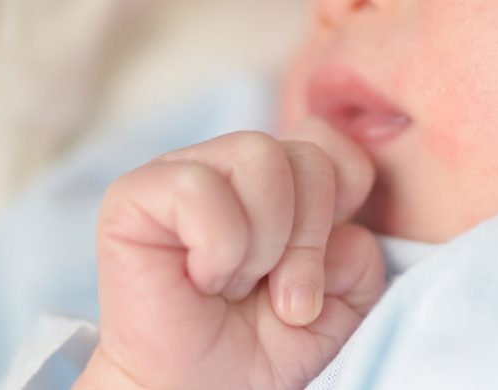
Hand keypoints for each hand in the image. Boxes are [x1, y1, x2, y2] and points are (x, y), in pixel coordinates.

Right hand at [75, 123, 384, 388]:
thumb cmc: (264, 348)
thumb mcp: (342, 308)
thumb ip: (361, 259)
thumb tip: (345, 225)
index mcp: (285, 182)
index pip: (331, 142)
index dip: (344, 197)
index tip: (324, 263)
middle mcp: (237, 168)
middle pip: (306, 154)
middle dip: (310, 238)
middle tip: (286, 298)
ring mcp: (186, 173)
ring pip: (259, 154)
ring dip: (263, 242)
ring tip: (237, 287)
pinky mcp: (136, 194)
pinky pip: (200, 187)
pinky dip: (219, 246)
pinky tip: (201, 280)